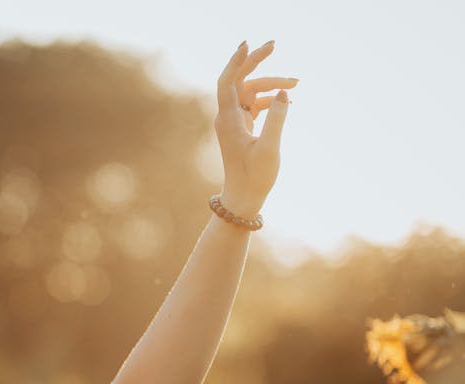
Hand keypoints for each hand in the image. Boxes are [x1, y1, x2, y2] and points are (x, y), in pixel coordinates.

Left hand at [215, 40, 296, 215]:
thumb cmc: (255, 177)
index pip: (227, 82)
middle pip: (239, 80)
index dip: (237, 61)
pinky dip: (271, 100)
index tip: (249, 44)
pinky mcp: (242, 129)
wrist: (244, 198)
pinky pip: (255, 105)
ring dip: (272, 84)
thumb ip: (278, 119)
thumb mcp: (270, 148)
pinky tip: (289, 101)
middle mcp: (228, 118)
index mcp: (229, 120)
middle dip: (256, 62)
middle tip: (275, 43)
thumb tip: (285, 92)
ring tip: (297, 83)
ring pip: (251, 92)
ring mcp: (234, 123)